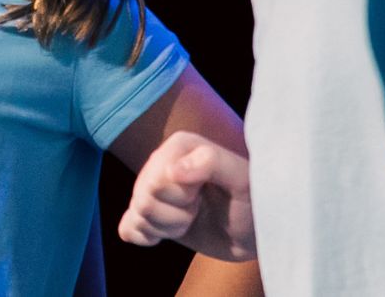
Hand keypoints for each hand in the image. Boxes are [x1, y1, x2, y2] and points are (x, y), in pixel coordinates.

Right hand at [118, 131, 255, 261]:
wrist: (256, 231)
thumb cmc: (255, 201)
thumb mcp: (243, 180)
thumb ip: (212, 162)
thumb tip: (172, 170)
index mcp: (180, 146)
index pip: (155, 181)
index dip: (182, 197)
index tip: (206, 192)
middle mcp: (160, 163)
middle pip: (143, 200)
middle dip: (176, 215)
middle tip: (200, 207)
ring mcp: (152, 189)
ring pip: (138, 216)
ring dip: (169, 227)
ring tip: (192, 218)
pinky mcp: (149, 215)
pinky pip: (127, 229)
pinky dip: (147, 237)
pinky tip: (170, 232)